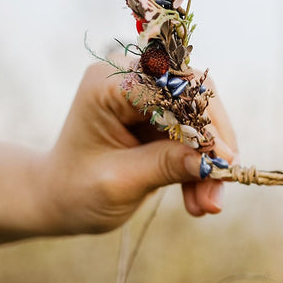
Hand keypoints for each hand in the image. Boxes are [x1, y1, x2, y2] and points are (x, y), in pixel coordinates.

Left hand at [38, 60, 238, 234]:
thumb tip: (217, 162)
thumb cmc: (75, 190)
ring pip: (201, 116)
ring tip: (209, 204)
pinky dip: (201, 164)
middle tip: (222, 183)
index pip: (171, 88)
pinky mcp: (160, 112)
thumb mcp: (119, 183)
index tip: (224, 161)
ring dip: (209, 160)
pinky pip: (195, 132)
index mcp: (109, 84)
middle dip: (211, 143)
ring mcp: (147, 94)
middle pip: (193, 96)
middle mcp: (131, 78)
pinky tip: (200, 199)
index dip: (203, 121)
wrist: (58, 199)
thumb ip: (166, 165)